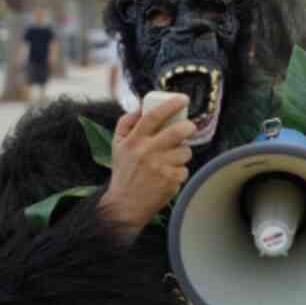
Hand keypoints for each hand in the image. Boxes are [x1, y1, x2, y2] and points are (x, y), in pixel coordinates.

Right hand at [100, 94, 194, 233]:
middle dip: (188, 127)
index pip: (154, 116)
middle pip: (178, 131)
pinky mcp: (171, 180)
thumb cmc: (124, 172)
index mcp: (134, 141)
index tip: (183, 99)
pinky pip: (185, 168)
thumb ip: (125, 123)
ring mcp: (161, 167)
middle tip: (189, 128)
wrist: (125, 205)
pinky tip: (168, 175)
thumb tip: (140, 107)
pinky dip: (179, 171)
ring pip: (185, 151)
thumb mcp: (117, 145)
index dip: (171, 105)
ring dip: (182, 153)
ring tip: (170, 159)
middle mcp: (147, 152)